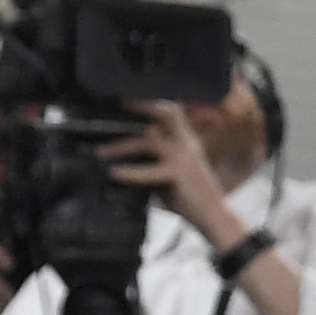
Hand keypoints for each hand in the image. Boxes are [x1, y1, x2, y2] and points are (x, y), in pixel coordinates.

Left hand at [107, 99, 235, 233]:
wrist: (214, 217)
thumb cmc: (190, 197)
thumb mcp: (170, 173)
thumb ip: (151, 161)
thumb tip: (120, 157)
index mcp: (186, 142)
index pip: (173, 114)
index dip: (153, 103)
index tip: (129, 97)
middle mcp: (187, 145)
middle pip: (168, 114)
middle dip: (144, 106)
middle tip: (121, 103)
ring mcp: (184, 158)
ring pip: (150, 141)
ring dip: (123, 145)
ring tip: (101, 152)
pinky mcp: (180, 174)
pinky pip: (150, 170)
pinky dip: (131, 171)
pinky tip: (115, 173)